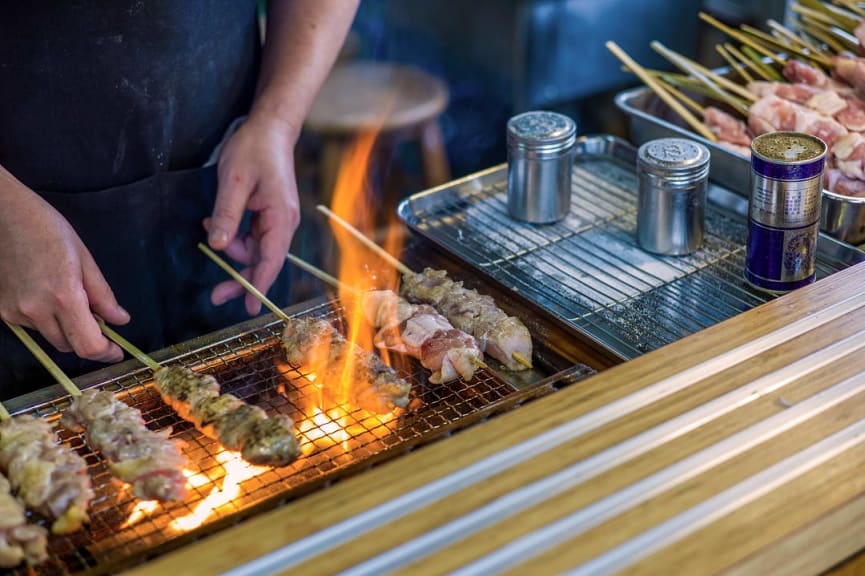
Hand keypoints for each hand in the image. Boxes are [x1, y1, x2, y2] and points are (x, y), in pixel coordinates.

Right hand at [0, 169, 128, 361]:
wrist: (3, 216)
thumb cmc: (47, 229)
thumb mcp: (85, 259)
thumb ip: (103, 295)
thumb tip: (120, 320)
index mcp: (64, 296)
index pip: (88, 345)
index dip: (106, 354)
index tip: (116, 351)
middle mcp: (37, 310)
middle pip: (71, 346)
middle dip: (89, 340)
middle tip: (99, 321)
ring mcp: (16, 312)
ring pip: (52, 338)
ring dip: (68, 329)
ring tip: (69, 298)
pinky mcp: (4, 311)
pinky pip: (34, 327)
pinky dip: (47, 320)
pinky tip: (46, 294)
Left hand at [206, 112, 300, 314]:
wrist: (269, 128)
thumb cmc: (254, 150)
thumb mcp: (234, 181)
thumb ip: (228, 215)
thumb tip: (221, 247)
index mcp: (281, 216)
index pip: (271, 260)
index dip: (259, 285)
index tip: (250, 308)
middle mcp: (284, 222)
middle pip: (264, 261)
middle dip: (241, 277)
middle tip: (215, 295)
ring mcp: (277, 219)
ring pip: (255, 250)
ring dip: (233, 249)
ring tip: (210, 227)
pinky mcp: (269, 215)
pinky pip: (252, 237)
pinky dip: (234, 236)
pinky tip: (217, 223)